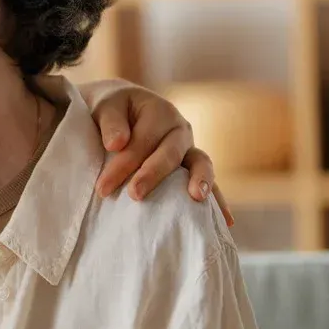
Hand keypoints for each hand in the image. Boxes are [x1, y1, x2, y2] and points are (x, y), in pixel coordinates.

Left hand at [90, 84, 233, 226]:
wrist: (125, 111)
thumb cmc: (113, 111)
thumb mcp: (107, 107)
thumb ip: (110, 122)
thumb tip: (116, 144)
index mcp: (159, 112)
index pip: (142, 140)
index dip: (123, 164)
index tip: (103, 188)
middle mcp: (179, 130)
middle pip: (170, 153)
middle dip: (152, 175)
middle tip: (134, 195)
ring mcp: (189, 149)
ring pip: (200, 163)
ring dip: (199, 181)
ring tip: (196, 198)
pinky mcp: (191, 167)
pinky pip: (207, 183)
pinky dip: (218, 200)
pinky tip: (226, 221)